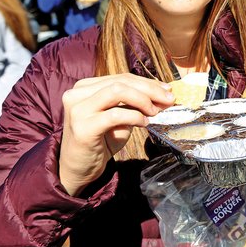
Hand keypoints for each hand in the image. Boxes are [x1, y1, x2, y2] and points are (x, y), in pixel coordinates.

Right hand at [59, 74, 174, 195]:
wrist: (78, 168)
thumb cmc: (101, 140)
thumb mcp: (118, 116)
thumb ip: (132, 103)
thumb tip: (162, 94)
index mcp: (84, 87)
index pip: (121, 78)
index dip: (147, 82)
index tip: (167, 91)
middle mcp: (77, 94)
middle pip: (121, 82)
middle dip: (150, 89)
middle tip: (169, 100)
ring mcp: (78, 109)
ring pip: (118, 92)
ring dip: (143, 100)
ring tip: (155, 112)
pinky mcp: (83, 127)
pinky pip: (116, 115)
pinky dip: (135, 116)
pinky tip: (144, 123)